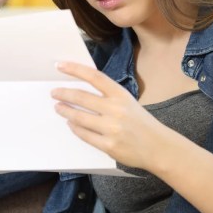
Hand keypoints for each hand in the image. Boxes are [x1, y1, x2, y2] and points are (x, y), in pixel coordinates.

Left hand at [51, 61, 173, 170]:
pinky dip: (75, 128)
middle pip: (82, 98)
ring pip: (79, 118)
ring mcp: (112, 129)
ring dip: (66, 111)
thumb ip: (108, 96)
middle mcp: (116, 110)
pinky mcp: (109, 145)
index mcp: (121, 95)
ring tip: (58, 107)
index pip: (95, 77)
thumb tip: (80, 92)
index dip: (75, 69)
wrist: (158, 147)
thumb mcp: (128, 102)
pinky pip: (84, 135)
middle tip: (54, 93)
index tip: (60, 65)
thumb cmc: (141, 123)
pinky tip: (71, 124)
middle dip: (64, 94)